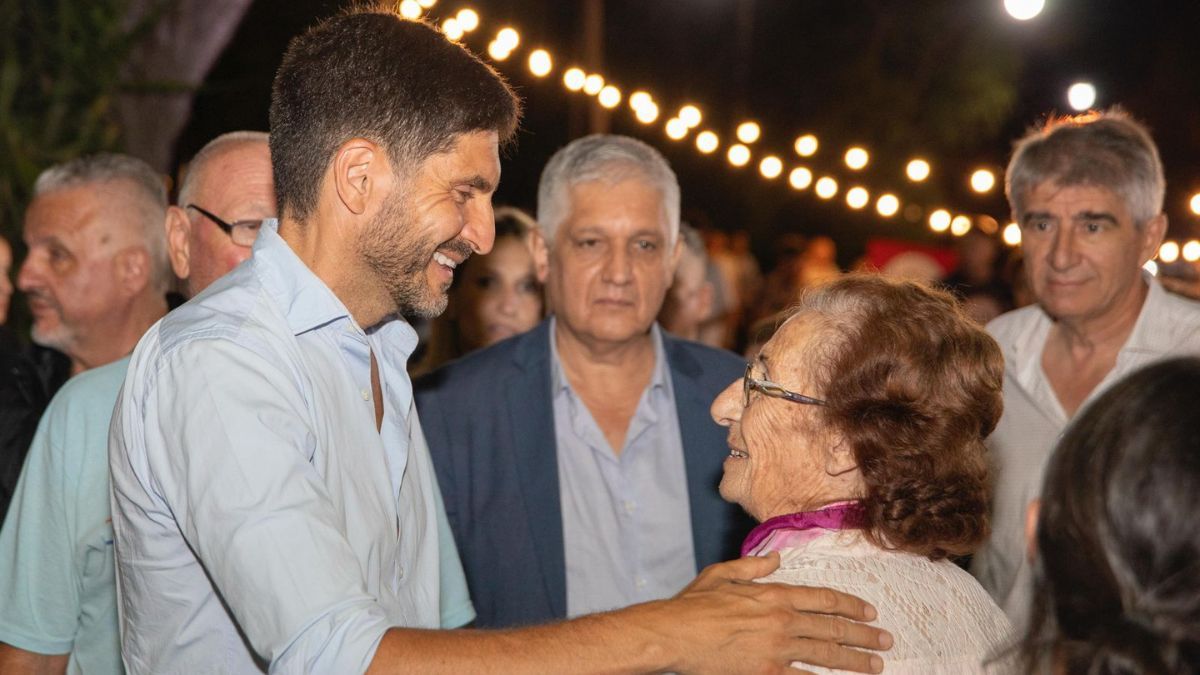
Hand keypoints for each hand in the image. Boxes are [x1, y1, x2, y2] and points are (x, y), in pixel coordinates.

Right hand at [654, 553, 891, 673]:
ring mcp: (777, 650)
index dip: (850, 605)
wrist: (673, 635)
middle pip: (833, 628)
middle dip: (864, 635)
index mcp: (773, 595)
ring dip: (856, 661)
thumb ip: (753, 568)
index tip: (869, 612)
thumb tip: (776, 561)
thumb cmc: (692, 606)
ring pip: (827, 655)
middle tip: (885, 641)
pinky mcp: (767, 673)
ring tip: (875, 666)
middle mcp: (782, 621)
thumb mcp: (722, 574)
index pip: (823, 599)